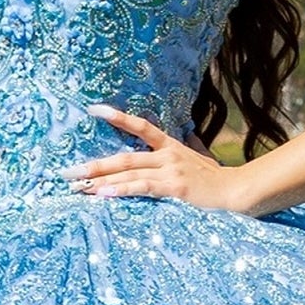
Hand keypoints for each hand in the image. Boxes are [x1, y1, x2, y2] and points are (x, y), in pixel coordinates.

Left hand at [65, 105, 253, 212]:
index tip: (93, 109)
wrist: (237, 191)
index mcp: (171, 146)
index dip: (117, 116)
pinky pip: (142, 188)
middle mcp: (168, 155)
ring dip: (100, 181)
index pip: (140, 125)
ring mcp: (170, 171)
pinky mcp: (174, 188)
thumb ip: (190, 150)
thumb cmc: (217, 179)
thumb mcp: (201, 159)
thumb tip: (189, 140)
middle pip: (124, 157)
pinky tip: (104, 194)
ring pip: (128, 173)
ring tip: (77, 187)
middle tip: (67, 172)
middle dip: (94, 166)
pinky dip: (122, 190)